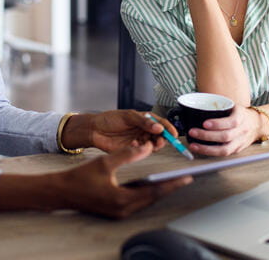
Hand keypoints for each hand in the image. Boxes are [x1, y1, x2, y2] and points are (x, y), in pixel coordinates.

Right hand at [54, 142, 191, 217]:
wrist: (61, 192)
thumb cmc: (80, 177)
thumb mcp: (105, 162)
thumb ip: (128, 154)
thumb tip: (147, 146)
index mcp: (122, 200)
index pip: (155, 192)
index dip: (172, 184)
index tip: (187, 177)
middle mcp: (123, 210)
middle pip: (153, 199)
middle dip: (168, 187)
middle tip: (184, 178)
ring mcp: (119, 212)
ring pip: (146, 201)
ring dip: (157, 190)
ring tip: (171, 180)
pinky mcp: (115, 211)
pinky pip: (137, 202)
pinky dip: (146, 193)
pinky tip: (150, 184)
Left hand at [61, 111, 176, 152]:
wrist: (94, 130)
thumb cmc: (109, 119)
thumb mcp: (127, 116)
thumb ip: (144, 121)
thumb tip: (159, 128)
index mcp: (145, 120)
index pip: (161, 124)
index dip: (169, 129)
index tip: (174, 134)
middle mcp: (144, 131)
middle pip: (160, 137)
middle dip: (163, 139)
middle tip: (160, 141)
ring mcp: (139, 141)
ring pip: (153, 145)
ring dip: (153, 145)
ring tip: (147, 144)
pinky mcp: (133, 150)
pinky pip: (143, 152)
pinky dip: (141, 149)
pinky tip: (133, 145)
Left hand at [185, 105, 261, 156]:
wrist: (257, 124)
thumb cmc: (240, 114)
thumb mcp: (233, 106)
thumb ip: (218, 107)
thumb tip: (195, 107)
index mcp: (241, 116)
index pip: (232, 121)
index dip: (218, 124)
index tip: (205, 123)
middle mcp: (242, 130)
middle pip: (225, 136)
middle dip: (207, 136)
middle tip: (192, 132)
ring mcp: (240, 142)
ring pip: (225, 149)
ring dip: (207, 149)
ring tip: (193, 145)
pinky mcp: (237, 150)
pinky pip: (223, 154)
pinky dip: (211, 153)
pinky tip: (200, 150)